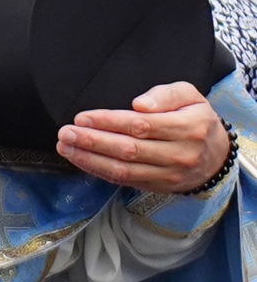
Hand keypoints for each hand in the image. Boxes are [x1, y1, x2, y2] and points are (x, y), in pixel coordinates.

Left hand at [56, 82, 230, 193]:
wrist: (215, 157)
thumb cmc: (196, 120)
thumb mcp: (190, 96)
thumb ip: (165, 95)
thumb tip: (139, 104)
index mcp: (188, 128)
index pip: (141, 126)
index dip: (109, 122)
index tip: (83, 117)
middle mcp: (178, 154)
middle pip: (128, 149)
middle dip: (92, 141)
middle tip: (66, 133)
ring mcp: (167, 174)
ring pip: (122, 169)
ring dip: (89, 159)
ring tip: (66, 147)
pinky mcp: (156, 186)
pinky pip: (123, 180)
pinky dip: (98, 170)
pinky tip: (80, 159)